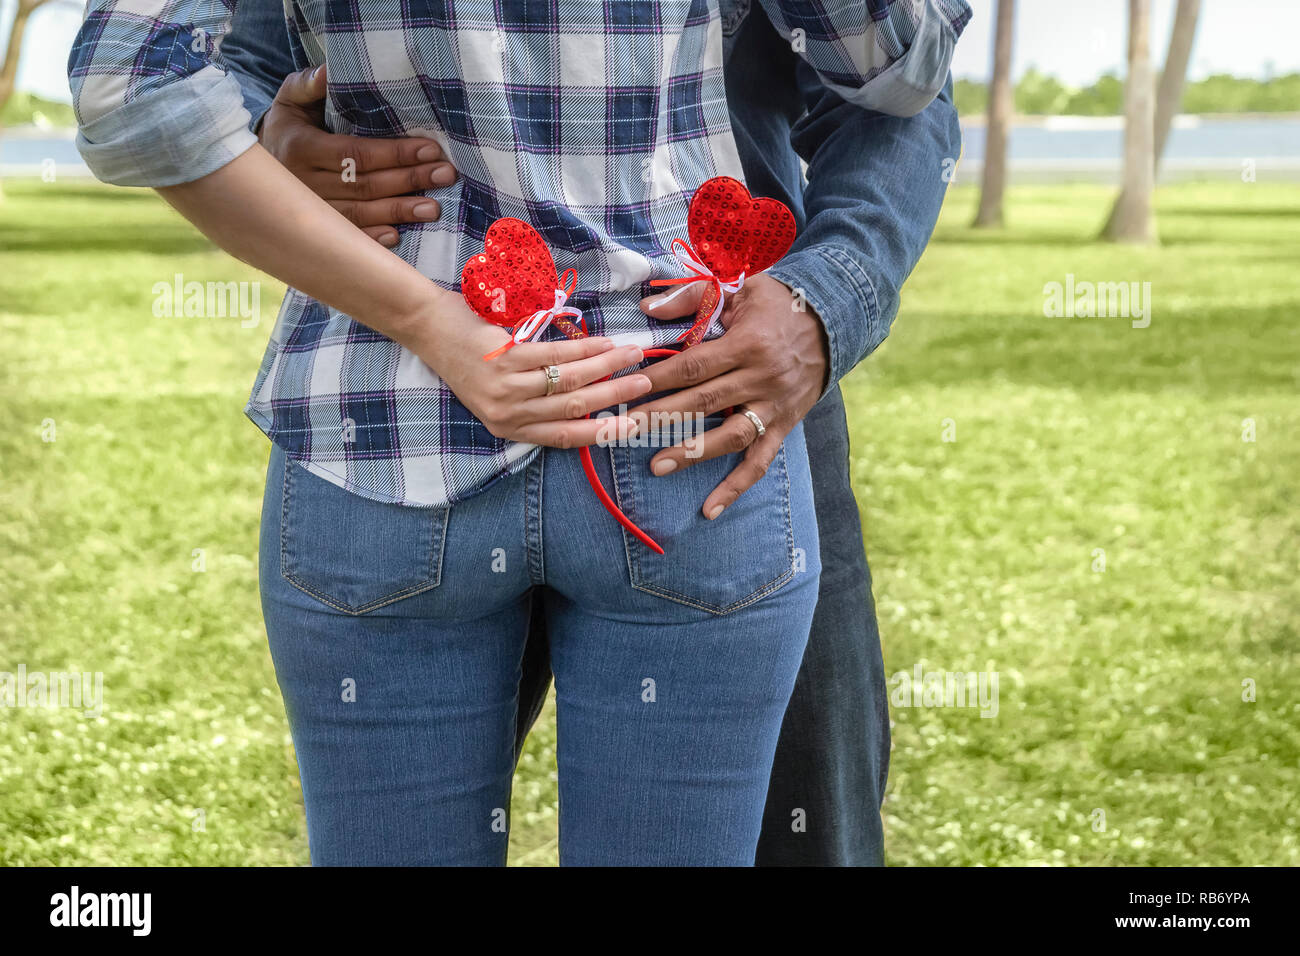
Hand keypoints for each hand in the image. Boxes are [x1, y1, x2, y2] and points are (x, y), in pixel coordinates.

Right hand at [258, 65, 457, 246]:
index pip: (355, 153)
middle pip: (365, 184)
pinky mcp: (315, 231)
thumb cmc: (286, 128)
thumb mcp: (290, 99)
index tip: (430, 150)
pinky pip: (346, 238)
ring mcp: (311, 211)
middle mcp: (305, 184)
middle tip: (444, 175)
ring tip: (434, 209)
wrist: (252, 171)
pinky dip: (372, 239)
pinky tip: (397, 237)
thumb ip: (309, 84)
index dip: (394, 153)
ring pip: (360, 214)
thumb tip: (330, 70)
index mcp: (301, 148)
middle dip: (408, 180)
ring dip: (399, 212)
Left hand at [412, 296, 652, 448]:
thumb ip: (533, 405)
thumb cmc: (467, 360)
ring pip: (570, 381)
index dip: (601, 433)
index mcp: (507, 427)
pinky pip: (556, 355)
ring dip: (608, 367)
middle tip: (645, 385)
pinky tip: (605, 342)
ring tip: (633, 356)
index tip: (631, 427)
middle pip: (574, 409)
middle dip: (615, 397)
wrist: (429, 329)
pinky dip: (586, 349)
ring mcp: (507, 387)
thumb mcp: (497, 394)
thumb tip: (584, 400)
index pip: (563, 437)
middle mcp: (507, 413)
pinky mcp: (506, 358)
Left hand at [632, 273, 829, 517]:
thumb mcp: (740, 289)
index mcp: (747, 344)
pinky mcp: (784, 426)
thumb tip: (648, 309)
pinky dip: (736, 487)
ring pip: (730, 436)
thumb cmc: (780, 303)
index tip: (626, 390)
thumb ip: (693, 297)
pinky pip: (759, 462)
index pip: (693, 366)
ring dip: (692, 453)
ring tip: (657, 466)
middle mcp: (761, 378)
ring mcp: (773, 406)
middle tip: (624, 430)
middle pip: (704, 401)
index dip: (658, 379)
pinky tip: (710, 509)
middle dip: (660, 416)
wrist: (835, 320)